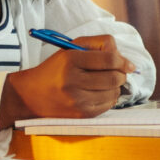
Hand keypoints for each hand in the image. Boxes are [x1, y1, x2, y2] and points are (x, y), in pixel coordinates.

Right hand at [3, 35, 134, 121]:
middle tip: (118, 72)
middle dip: (121, 74)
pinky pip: (108, 105)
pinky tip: (98, 93)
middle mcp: (73, 81)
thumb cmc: (55, 69)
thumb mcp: (70, 49)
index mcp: (70, 60)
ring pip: (114, 92)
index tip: (128, 64)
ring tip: (104, 82)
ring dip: (115, 86)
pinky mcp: (81, 114)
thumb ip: (98, 45)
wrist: (31, 96)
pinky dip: (109, 97)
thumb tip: (125, 60)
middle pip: (115, 77)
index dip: (123, 60)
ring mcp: (77, 100)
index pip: (109, 59)